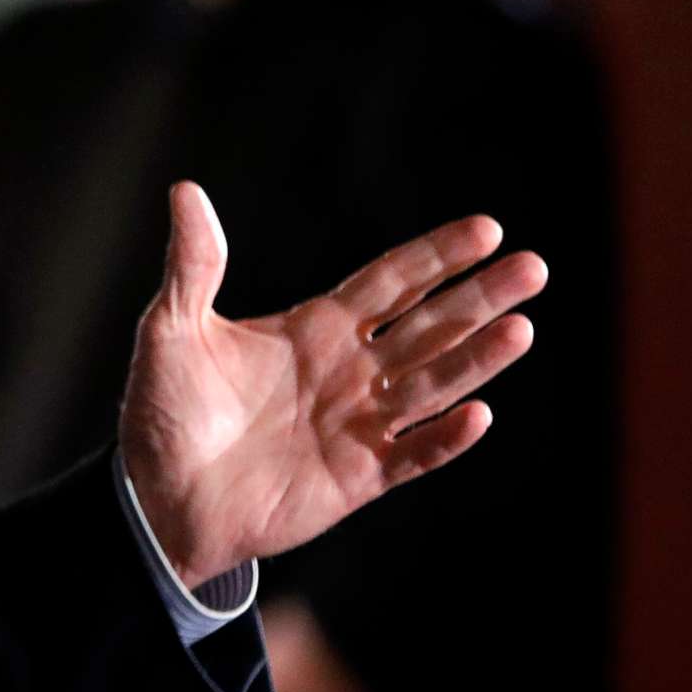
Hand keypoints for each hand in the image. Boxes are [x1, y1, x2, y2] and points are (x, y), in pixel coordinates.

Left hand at [119, 183, 547, 587]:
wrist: (157, 499)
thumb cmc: (163, 412)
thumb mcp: (171, 329)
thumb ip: (194, 265)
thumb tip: (185, 191)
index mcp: (313, 329)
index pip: (390, 282)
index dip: (437, 255)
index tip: (488, 228)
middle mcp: (347, 371)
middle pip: (428, 325)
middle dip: (479, 296)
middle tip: (534, 267)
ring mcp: (357, 424)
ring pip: (432, 383)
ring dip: (477, 358)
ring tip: (523, 326)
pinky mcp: (357, 478)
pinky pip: (412, 454)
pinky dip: (443, 437)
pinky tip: (477, 413)